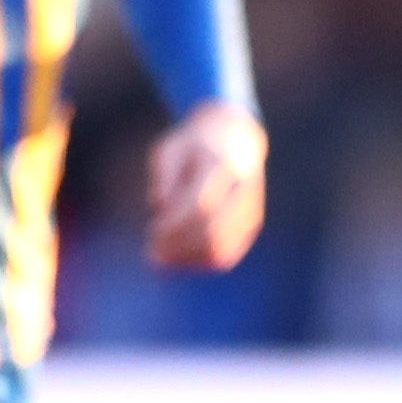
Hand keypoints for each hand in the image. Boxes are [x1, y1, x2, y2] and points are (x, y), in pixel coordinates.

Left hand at [145, 99, 267, 270]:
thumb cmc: (192, 148)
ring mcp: (251, 210)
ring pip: (220, 250)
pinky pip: (225, 256)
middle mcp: (243, 189)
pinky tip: (177, 259)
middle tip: (150, 254)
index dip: (173, 226)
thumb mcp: (169, 151)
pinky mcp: (250, 226)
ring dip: (186, 260)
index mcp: (221, 164)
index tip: (151, 230)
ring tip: (160, 259)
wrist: (235, 139)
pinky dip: (198, 262)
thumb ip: (163, 178)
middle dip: (177, 248)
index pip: (200, 206)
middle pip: (212, 232)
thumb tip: (158, 208)